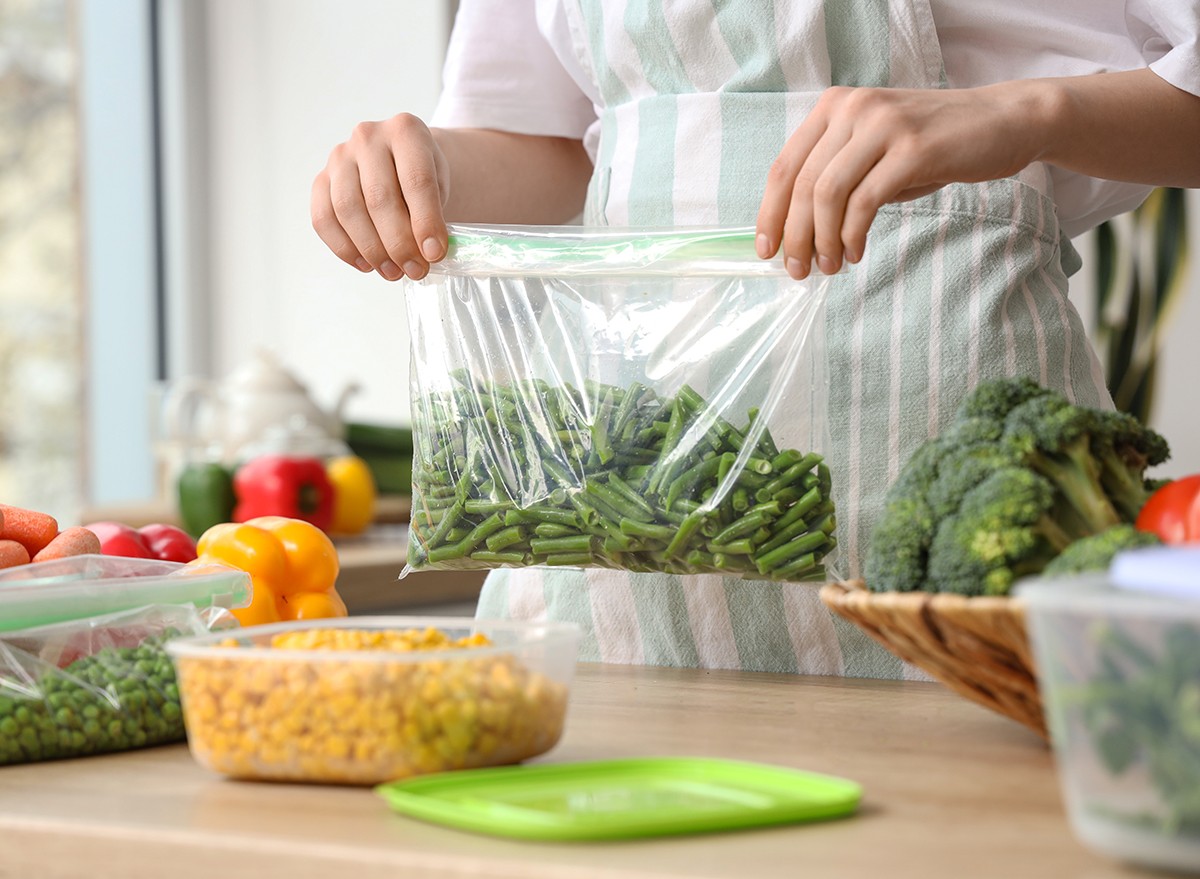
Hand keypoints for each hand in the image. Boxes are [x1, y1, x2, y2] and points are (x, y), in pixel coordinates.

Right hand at [311, 113, 449, 280]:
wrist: (400, 161)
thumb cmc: (422, 176)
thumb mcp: (441, 186)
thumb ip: (433, 214)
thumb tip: (426, 254)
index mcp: (405, 130)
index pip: (416, 180)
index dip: (425, 222)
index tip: (435, 254)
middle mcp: (368, 137)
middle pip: (379, 198)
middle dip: (399, 243)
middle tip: (415, 270)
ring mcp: (339, 157)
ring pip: (348, 210)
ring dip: (372, 250)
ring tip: (394, 272)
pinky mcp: (321, 179)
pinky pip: (323, 219)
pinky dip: (344, 248)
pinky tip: (366, 264)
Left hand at [755, 84, 1043, 278]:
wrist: (1003, 121)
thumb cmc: (932, 146)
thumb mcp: (873, 152)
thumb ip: (836, 177)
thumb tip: (796, 232)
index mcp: (834, 107)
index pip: (785, 167)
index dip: (769, 214)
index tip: (767, 252)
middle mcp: (853, 108)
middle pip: (803, 184)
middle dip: (795, 236)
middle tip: (798, 271)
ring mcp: (883, 125)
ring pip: (828, 194)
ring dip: (822, 240)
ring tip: (829, 267)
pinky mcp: (913, 149)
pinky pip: (865, 201)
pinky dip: (852, 235)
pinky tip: (855, 253)